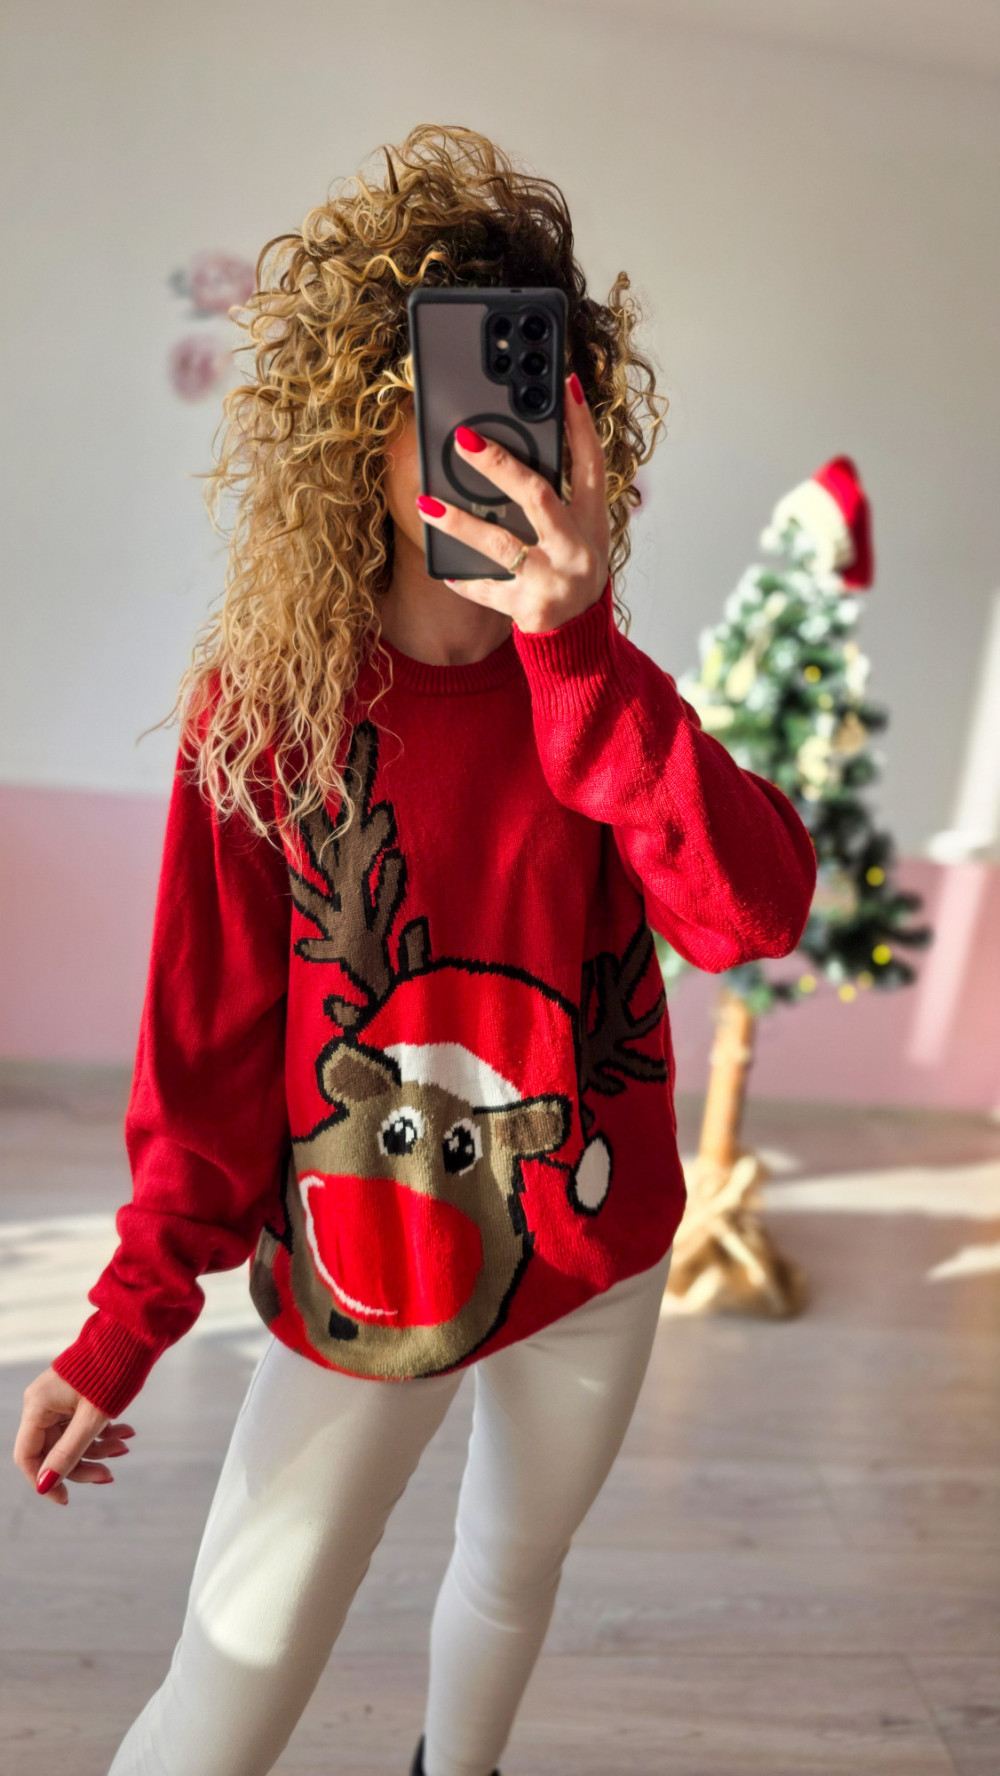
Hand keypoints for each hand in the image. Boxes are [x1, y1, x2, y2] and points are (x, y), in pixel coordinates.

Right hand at [14, 1366, 134, 1505]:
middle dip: (82, 1464)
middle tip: (109, 1474)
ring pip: (72, 1439)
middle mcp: (43, 1404)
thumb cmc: (111, 1371)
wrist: (135, 1332)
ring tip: (126, 1444)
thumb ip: (67, 1453)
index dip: (44, 1481)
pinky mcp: (76, 1397)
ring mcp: (60, 1400)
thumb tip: (45, 1486)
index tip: (66, 1498)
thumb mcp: (91, 1419)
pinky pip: (83, 1425)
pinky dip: (103, 1433)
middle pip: (53, 1450)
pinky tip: (126, 1432)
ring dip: (99, 1448)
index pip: (28, 1456)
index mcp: (37, 1406)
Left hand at [415, 373, 609, 633]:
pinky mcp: (528, 607)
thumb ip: (558, 495)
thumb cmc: (571, 571)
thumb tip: (509, 452)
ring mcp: (552, 578)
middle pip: (538, 496)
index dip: (580, 423)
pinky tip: (442, 569)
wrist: (578, 637)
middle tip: (464, 440)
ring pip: (501, 543)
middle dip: (501, 465)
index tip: (563, 385)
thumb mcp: (579, 532)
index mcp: (593, 520)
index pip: (591, 462)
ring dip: (460, 521)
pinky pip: (487, 590)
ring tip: (425, 501)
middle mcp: (576, 547)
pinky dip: (464, 579)